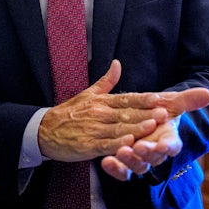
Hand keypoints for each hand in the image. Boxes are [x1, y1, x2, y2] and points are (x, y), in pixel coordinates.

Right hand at [38, 60, 169, 161]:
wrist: (44, 130)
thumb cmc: (68, 112)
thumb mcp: (87, 93)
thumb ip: (106, 81)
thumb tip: (117, 63)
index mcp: (102, 101)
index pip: (126, 98)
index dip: (143, 99)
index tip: (159, 98)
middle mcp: (99, 113)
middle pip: (126, 113)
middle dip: (146, 113)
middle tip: (164, 112)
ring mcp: (93, 129)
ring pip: (118, 128)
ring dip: (136, 127)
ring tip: (152, 126)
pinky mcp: (87, 145)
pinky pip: (104, 145)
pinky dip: (116, 145)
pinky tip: (128, 144)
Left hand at [100, 87, 208, 180]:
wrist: (144, 119)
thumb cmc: (160, 111)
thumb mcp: (171, 103)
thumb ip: (188, 100)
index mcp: (169, 140)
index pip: (172, 146)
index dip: (167, 146)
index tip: (162, 145)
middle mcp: (156, 153)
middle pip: (153, 158)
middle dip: (146, 153)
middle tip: (138, 147)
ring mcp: (141, 159)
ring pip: (137, 166)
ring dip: (129, 161)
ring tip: (120, 152)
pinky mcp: (126, 164)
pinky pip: (122, 171)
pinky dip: (115, 169)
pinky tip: (106, 162)